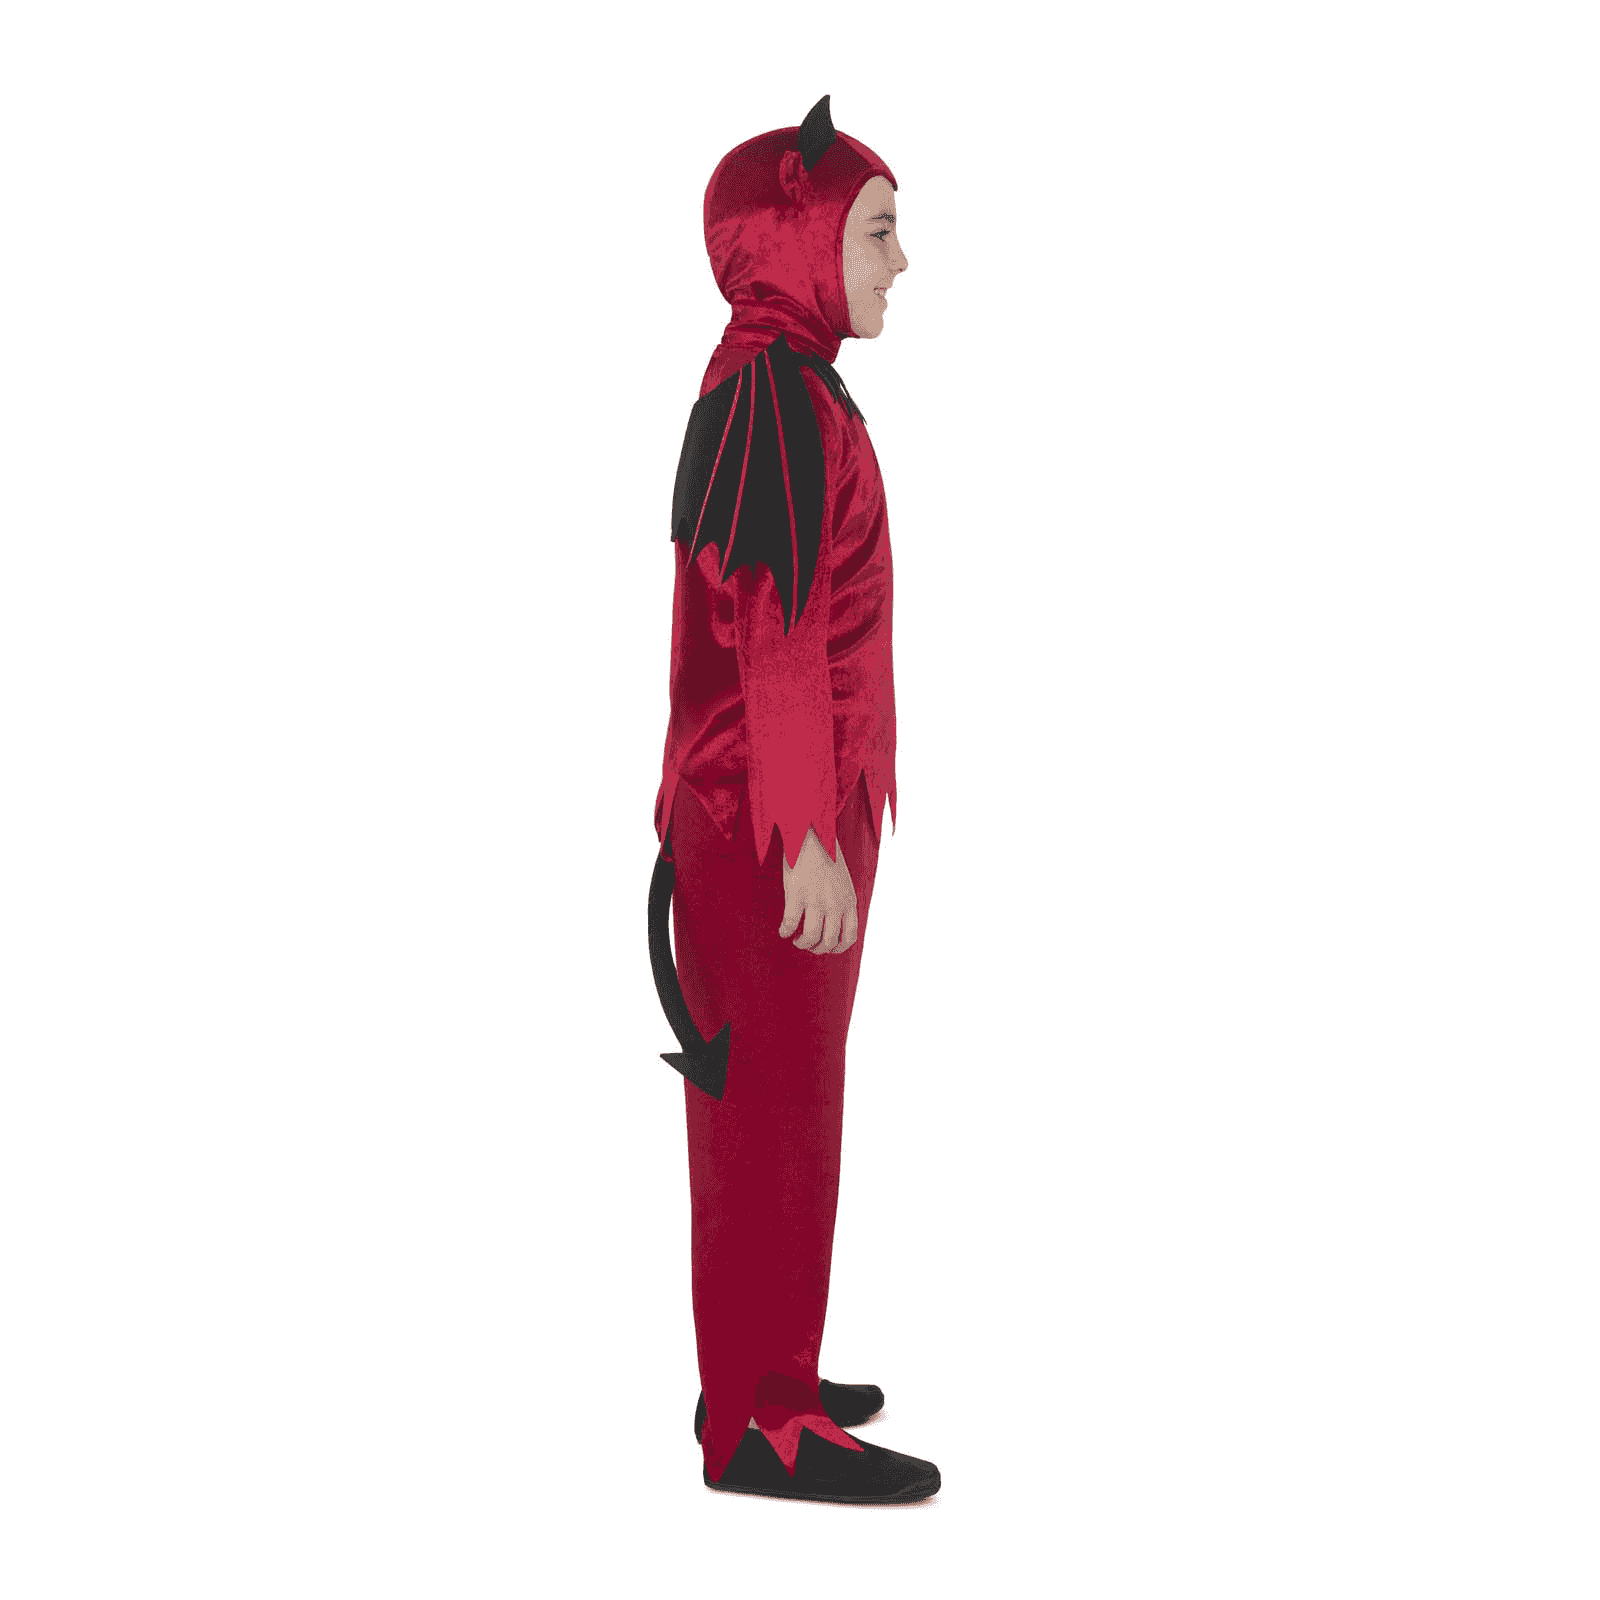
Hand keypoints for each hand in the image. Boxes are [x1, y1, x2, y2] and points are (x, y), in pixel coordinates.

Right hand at [778, 828, 857, 953]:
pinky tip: (782, 930)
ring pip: (810, 937)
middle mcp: (835, 904)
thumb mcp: (842, 881)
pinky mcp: (797, 894)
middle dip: (817, 948)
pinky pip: (789, 924)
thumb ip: (840, 902)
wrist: (812, 834)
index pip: (850, 938)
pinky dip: (785, 931)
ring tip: (796, 939)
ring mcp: (817, 900)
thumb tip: (830, 923)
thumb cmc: (825, 856)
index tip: (826, 946)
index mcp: (849, 901)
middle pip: (829, 941)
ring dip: (802, 943)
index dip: (837, 948)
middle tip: (807, 943)